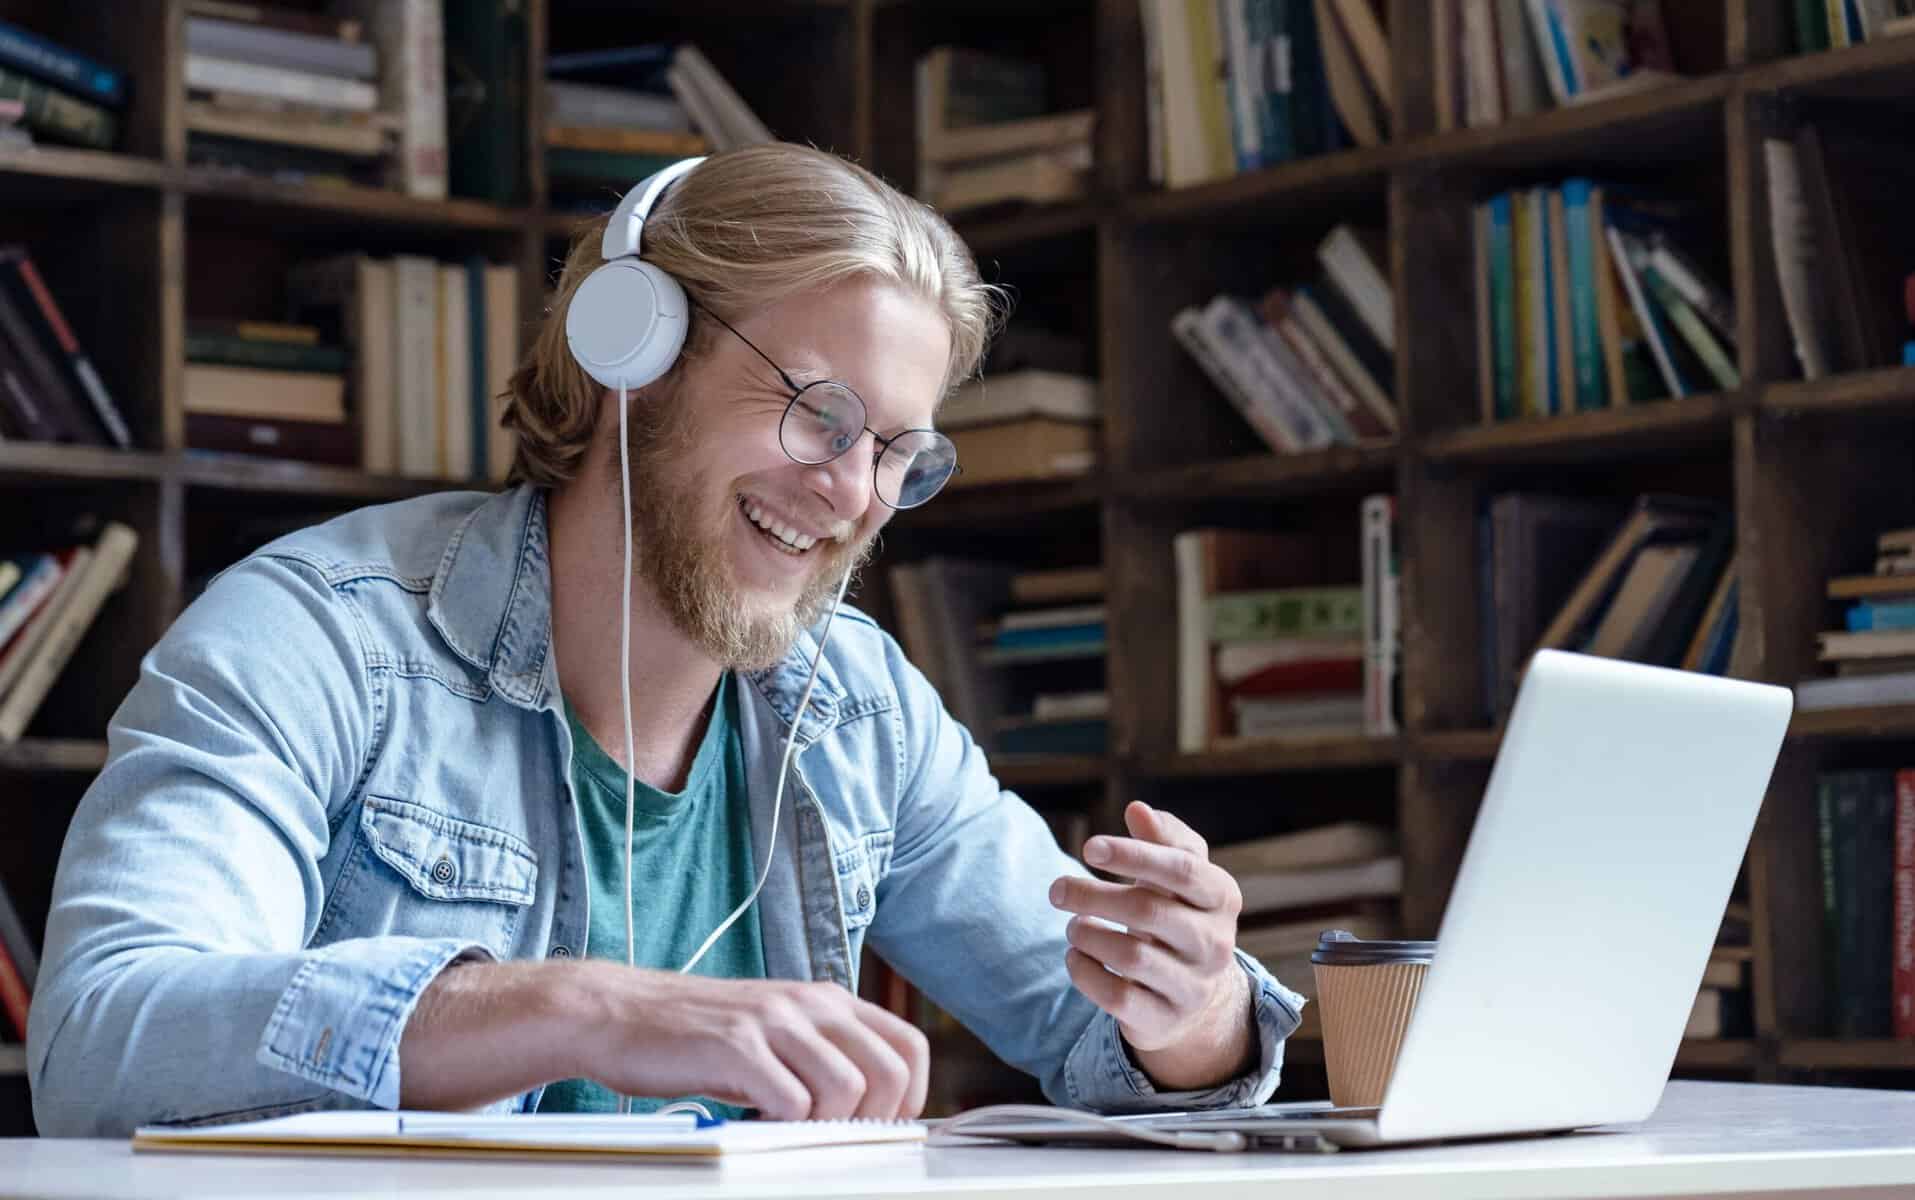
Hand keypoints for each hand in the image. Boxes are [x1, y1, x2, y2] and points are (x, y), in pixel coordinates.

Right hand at [569, 966, 929, 1120]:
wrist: (618, 1013)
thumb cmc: (695, 1036)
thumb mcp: (772, 1033)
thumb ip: (820, 1057)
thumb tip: (869, 1113)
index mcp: (826, 1000)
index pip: (909, 1044)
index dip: (910, 1096)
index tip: (882, 1126)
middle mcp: (808, 1003)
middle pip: (888, 1072)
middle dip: (873, 1121)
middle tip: (832, 1137)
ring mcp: (773, 1021)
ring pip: (846, 1089)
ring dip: (824, 1125)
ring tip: (787, 1129)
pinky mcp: (737, 1045)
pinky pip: (791, 1101)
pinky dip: (782, 1126)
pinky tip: (755, 1122)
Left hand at [1049, 802, 1251, 1083]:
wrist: (1193, 997)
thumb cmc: (1178, 915)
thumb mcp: (1178, 875)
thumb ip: (1162, 838)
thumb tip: (1137, 809)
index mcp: (1222, 897)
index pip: (1181, 869)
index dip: (1134, 854)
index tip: (1089, 847)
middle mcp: (1216, 943)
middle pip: (1148, 912)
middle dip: (1092, 896)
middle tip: (1056, 890)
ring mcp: (1193, 986)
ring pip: (1130, 956)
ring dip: (1087, 935)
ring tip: (1073, 925)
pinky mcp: (1165, 1020)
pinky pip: (1117, 997)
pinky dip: (1084, 972)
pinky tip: (1075, 956)